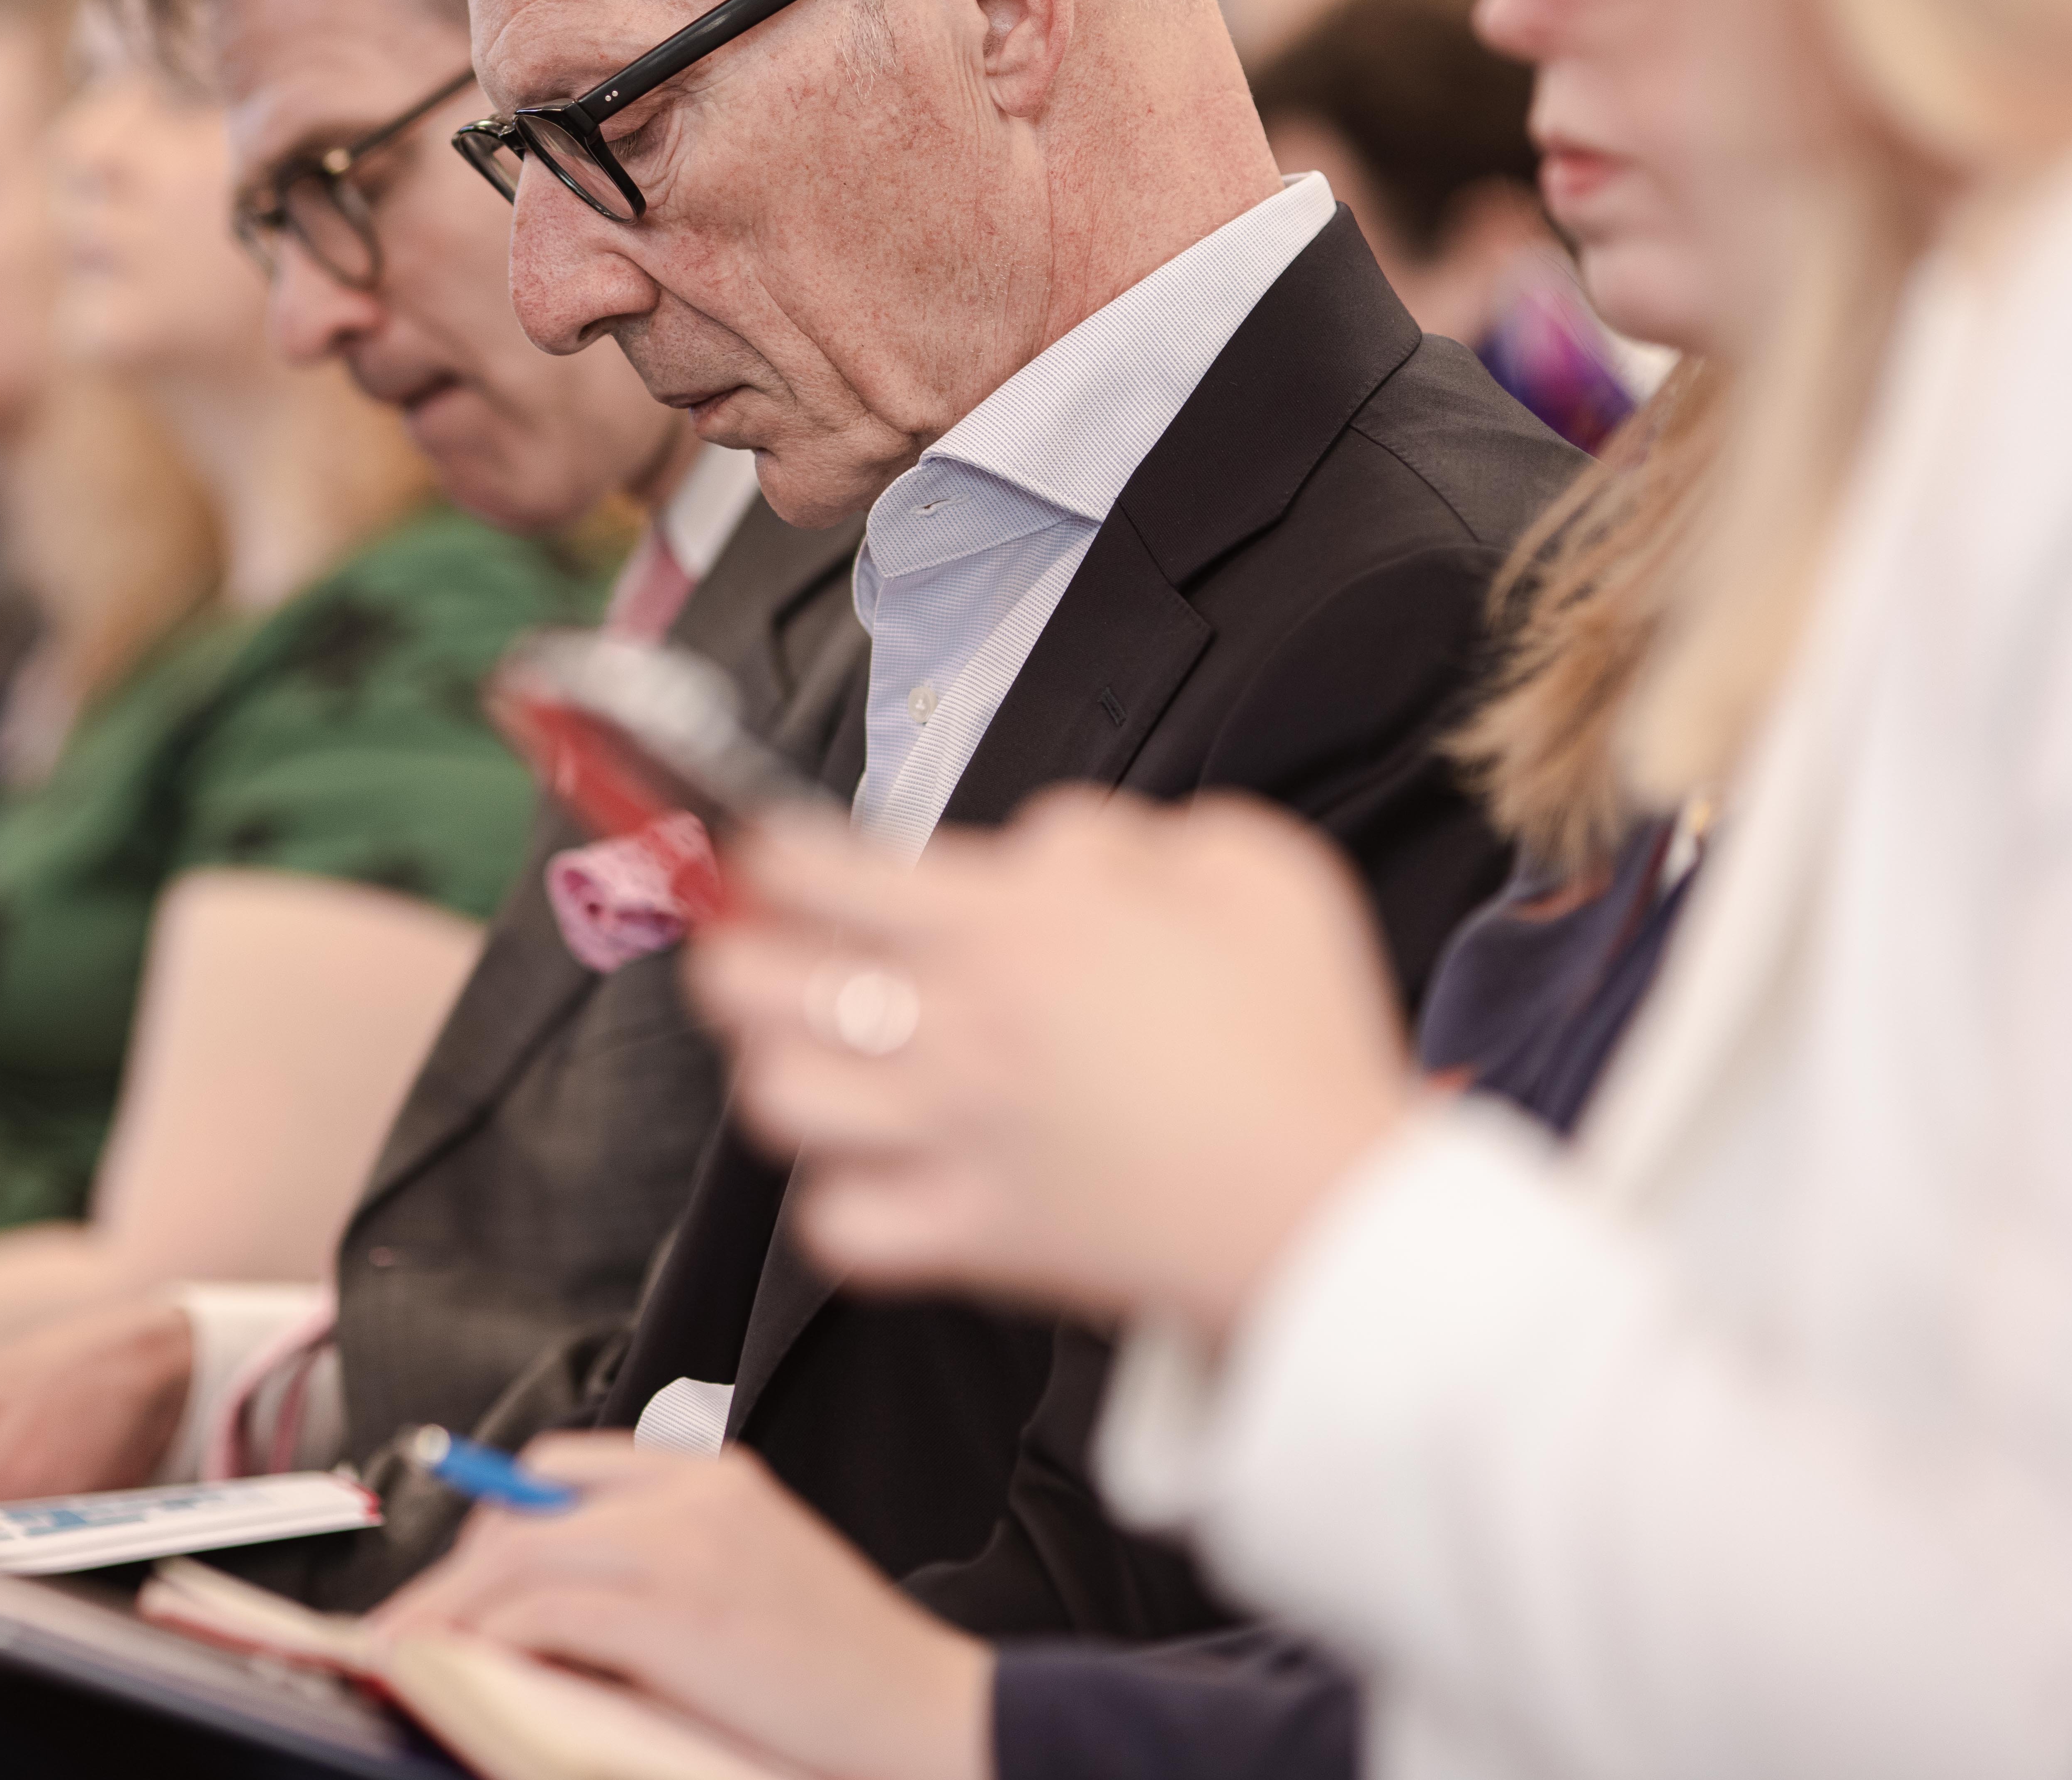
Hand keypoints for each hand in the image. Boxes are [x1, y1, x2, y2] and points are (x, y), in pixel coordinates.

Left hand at [372, 1437, 989, 1779]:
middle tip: (408, 1628)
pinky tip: (473, 1671)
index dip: (492, 1521)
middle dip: (453, 1570)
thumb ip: (659, 1569)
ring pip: (520, 1556)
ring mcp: (689, 1550)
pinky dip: (495, 1643)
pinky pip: (549, 1615)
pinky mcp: (682, 1618)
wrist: (932, 1718)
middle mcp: (696, 1495)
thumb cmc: (841, 1674)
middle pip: (525, 1507)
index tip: (450, 1581)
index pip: (562, 1467)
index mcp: (714, 1477)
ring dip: (448, 1610)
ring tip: (411, 1655)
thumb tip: (543, 1610)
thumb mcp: (747, 1583)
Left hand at [687, 793, 1419, 1337]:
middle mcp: (958, 1028)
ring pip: (782, 1103)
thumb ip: (1118, 831)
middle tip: (746, 955)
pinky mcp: (974, 1240)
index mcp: (1010, 927)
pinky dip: (838, 1206)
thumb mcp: (1242, 860)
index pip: (817, 871)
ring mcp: (956, 1140)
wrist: (1340, 1206)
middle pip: (761, 985)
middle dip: (732, 960)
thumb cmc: (1305, 1032)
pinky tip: (867, 1177)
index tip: (760, 859)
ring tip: (801, 1060)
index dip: (766, 857)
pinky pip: (842, 1228)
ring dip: (776, 1074)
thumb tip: (1040, 848)